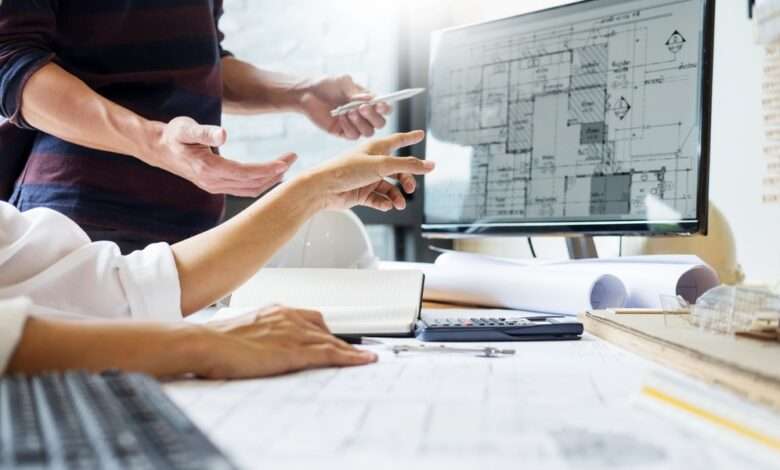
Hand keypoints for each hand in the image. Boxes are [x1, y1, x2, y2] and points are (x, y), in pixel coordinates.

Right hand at [145, 117, 296, 196]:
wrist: (158, 149)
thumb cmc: (173, 135)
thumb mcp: (186, 128)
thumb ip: (204, 131)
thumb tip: (223, 133)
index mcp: (210, 169)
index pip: (246, 173)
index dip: (267, 169)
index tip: (285, 162)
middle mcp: (214, 183)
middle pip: (252, 183)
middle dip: (275, 172)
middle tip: (293, 157)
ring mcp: (215, 187)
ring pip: (250, 189)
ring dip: (270, 180)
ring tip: (286, 165)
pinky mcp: (217, 186)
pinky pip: (244, 190)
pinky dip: (260, 183)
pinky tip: (270, 174)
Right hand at [202, 305, 376, 378]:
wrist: (203, 343)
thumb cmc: (213, 342)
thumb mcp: (240, 334)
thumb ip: (256, 337)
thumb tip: (256, 349)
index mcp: (274, 312)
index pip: (309, 319)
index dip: (323, 332)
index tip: (332, 339)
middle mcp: (287, 318)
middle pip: (324, 329)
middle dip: (340, 341)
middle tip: (353, 352)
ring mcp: (292, 334)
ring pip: (331, 341)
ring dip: (351, 351)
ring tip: (365, 359)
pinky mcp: (293, 352)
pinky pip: (329, 354)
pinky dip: (349, 357)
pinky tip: (361, 361)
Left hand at [299, 75, 390, 139]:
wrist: (307, 93)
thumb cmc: (327, 85)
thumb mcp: (344, 83)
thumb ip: (356, 92)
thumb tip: (370, 100)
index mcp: (368, 101)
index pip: (384, 109)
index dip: (385, 109)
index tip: (380, 105)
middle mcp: (364, 115)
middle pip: (380, 123)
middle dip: (373, 117)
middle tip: (361, 108)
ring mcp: (355, 125)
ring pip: (368, 132)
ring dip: (360, 123)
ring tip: (348, 112)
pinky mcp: (343, 133)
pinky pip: (353, 136)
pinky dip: (348, 127)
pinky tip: (340, 117)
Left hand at [305, 130, 433, 211]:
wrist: (323, 189)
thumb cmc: (346, 170)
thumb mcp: (382, 165)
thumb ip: (408, 165)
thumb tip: (429, 165)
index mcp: (376, 149)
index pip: (397, 140)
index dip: (409, 137)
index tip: (420, 134)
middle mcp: (372, 162)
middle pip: (397, 170)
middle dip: (406, 179)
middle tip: (410, 188)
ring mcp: (367, 179)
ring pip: (389, 188)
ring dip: (396, 196)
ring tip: (398, 204)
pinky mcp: (361, 193)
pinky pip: (378, 199)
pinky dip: (384, 203)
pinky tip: (386, 206)